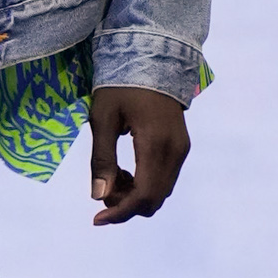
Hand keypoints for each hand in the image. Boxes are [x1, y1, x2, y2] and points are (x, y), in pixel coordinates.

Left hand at [89, 86, 190, 224]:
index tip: (96, 220)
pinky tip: (126, 171)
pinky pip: (165, 178)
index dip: (120, 213)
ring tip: (111, 176)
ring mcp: (181, 149)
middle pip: (154, 199)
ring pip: (161, 191)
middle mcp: (175, 151)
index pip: (143, 196)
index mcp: (155, 144)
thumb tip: (98, 197)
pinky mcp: (181, 147)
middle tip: (101, 189)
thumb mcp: (102, 118)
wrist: (152, 58)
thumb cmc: (120, 85)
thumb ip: (101, 159)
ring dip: (134, 196)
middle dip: (125, 205)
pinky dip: (144, 184)